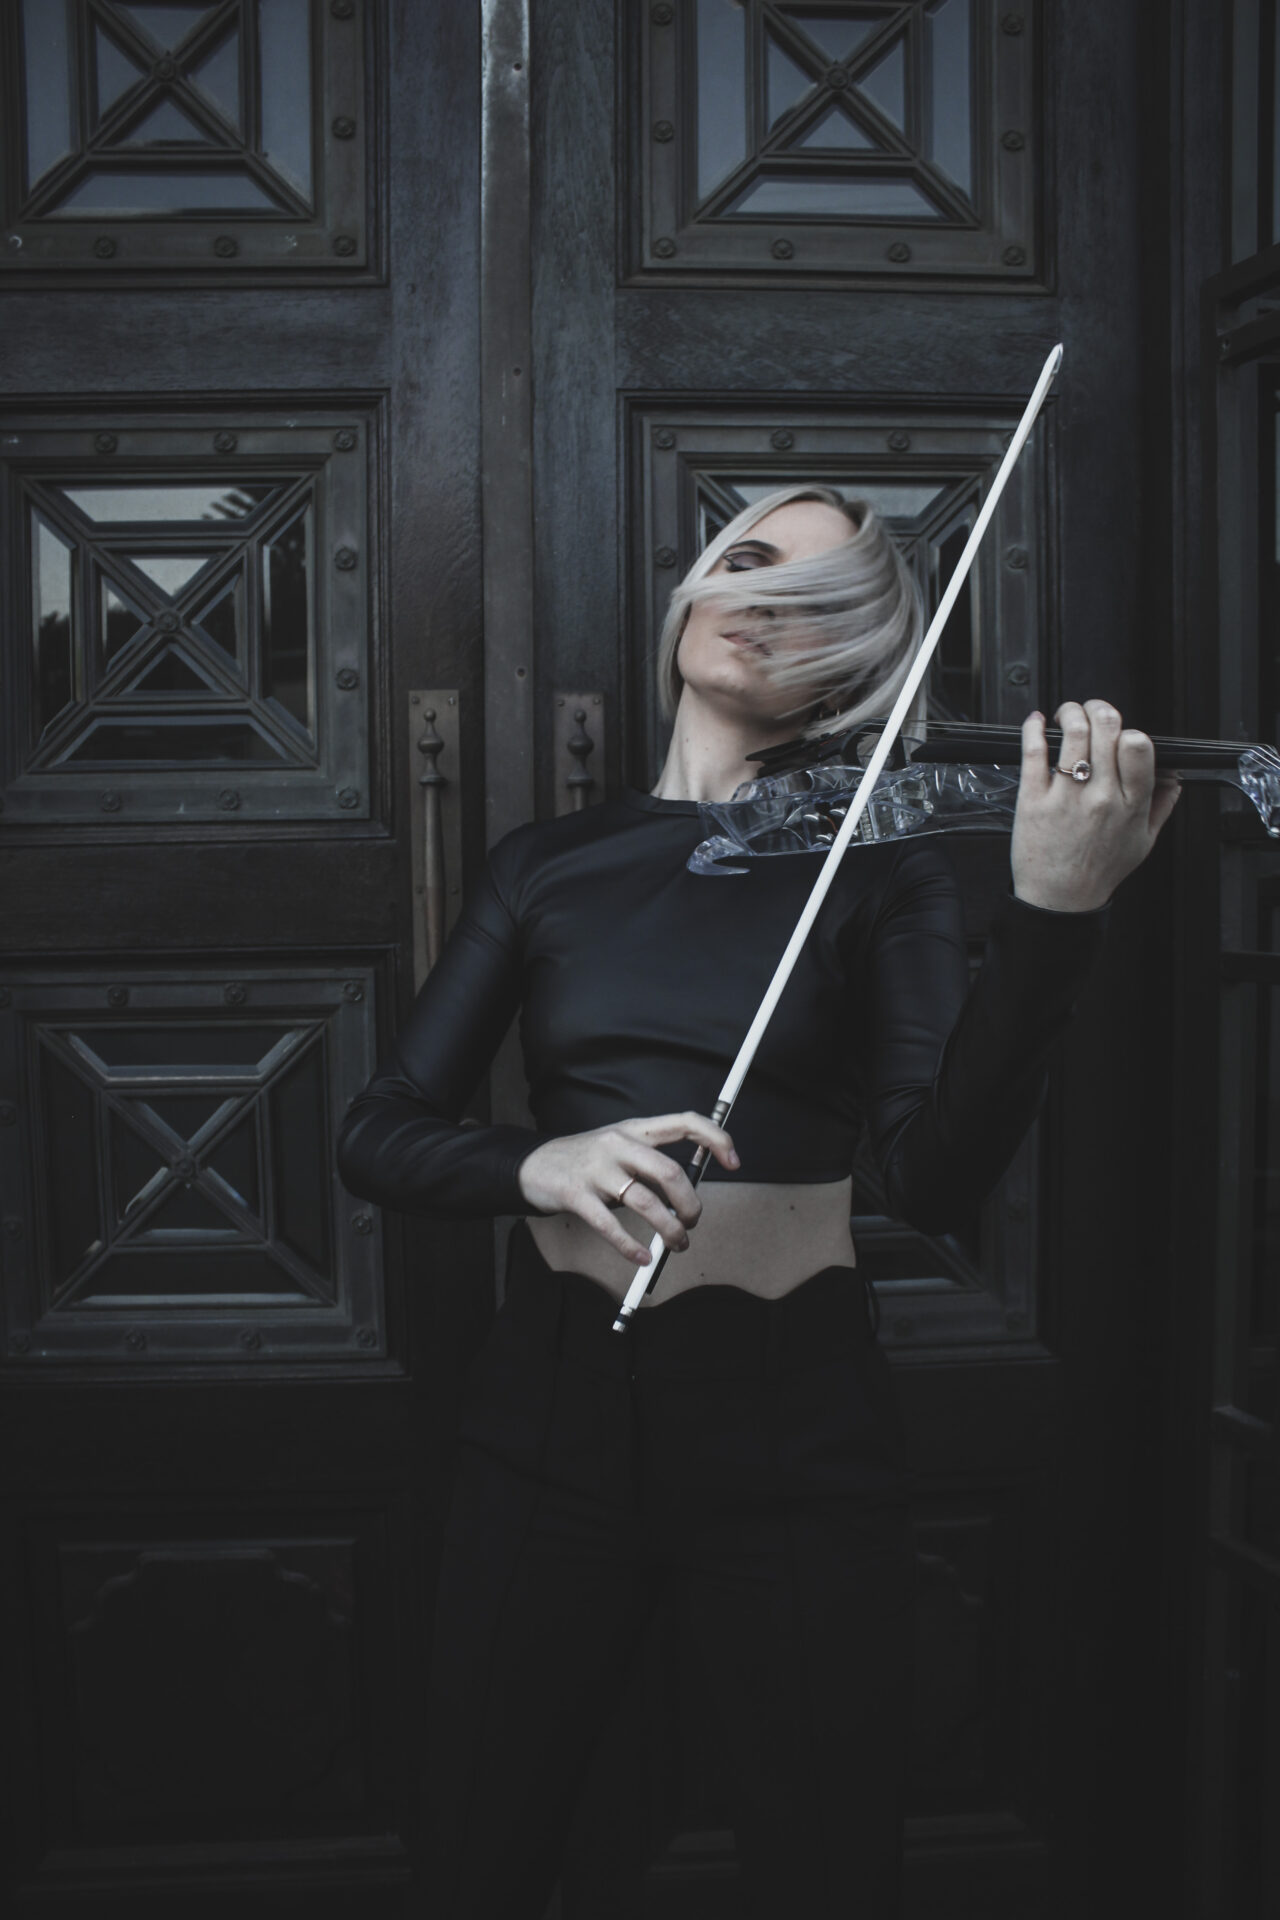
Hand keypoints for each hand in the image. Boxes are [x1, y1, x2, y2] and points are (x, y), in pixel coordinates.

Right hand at [516, 1111, 738, 1264]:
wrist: (534, 1165)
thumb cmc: (587, 1161)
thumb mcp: (620, 1148)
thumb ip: (651, 1164)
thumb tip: (689, 1197)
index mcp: (635, 1128)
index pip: (685, 1122)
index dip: (715, 1139)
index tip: (734, 1162)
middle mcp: (618, 1144)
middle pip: (669, 1172)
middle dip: (690, 1205)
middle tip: (692, 1223)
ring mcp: (596, 1169)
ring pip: (645, 1202)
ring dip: (669, 1230)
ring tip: (676, 1244)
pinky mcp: (576, 1195)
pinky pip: (610, 1225)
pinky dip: (631, 1247)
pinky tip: (643, 1258)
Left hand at [1010, 700, 1181, 911]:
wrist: (1060, 900)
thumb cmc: (1098, 872)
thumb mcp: (1143, 842)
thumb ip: (1162, 806)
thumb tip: (1174, 778)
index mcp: (1131, 804)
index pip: (1139, 746)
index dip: (1129, 730)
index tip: (1119, 732)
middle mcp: (1101, 797)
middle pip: (1106, 728)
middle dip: (1099, 708)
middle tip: (1090, 711)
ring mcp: (1066, 797)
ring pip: (1072, 733)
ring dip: (1069, 712)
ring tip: (1066, 715)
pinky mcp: (1034, 800)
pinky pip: (1034, 752)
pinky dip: (1033, 729)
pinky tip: (1036, 722)